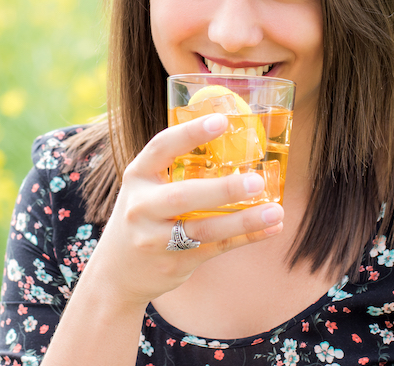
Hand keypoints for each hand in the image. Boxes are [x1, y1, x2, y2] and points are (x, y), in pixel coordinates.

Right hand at [82, 113, 284, 308]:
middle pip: (183, 196)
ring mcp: (155, 239)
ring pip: (203, 229)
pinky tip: (271, 228)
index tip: (222, 121)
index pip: (161, 148)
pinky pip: (215, 248)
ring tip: (276, 211)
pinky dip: (246, 238)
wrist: (116, 271)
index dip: (190, 133)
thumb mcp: (146, 188)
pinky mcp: (173, 263)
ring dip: (244, 221)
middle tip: (256, 181)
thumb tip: (231, 141)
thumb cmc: (143, 217)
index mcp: (137, 176)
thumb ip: (175, 169)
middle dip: (222, 190)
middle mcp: (141, 206)